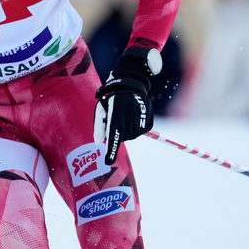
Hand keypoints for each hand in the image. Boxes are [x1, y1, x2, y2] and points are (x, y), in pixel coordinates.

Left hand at [94, 47, 160, 164]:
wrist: (131, 87)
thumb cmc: (112, 100)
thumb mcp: (101, 109)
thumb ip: (99, 126)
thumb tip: (98, 142)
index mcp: (117, 112)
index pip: (113, 134)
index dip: (111, 149)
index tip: (108, 161)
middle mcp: (131, 115)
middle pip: (123, 138)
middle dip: (118, 134)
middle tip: (117, 121)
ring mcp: (142, 118)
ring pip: (132, 136)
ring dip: (126, 131)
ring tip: (125, 117)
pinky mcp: (149, 121)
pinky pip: (140, 133)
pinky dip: (135, 129)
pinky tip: (133, 117)